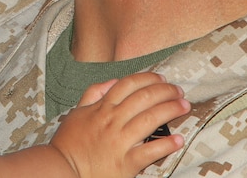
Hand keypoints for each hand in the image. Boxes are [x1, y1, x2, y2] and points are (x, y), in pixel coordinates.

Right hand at [50, 72, 188, 177]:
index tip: (162, 78)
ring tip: (184, 107)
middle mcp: (112, 121)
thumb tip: (111, 82)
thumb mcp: (76, 113)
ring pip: (151, 119)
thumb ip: (93, 94)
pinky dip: (166, 145)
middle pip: (144, 98)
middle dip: (166, 91)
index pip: (128, 84)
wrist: (61, 170)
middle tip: (179, 91)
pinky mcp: (125, 164)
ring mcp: (119, 142)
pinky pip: (150, 152)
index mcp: (101, 108)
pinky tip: (178, 140)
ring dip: (171, 110)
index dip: (148, 78)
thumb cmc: (69, 143)